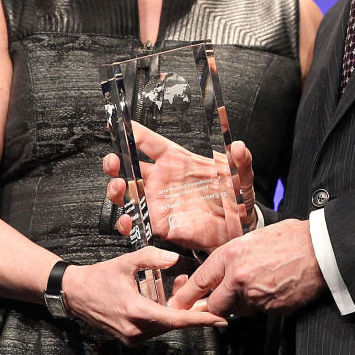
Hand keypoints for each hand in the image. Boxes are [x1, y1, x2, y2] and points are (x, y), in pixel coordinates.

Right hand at [61, 247, 225, 344]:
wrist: (75, 293)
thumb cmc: (100, 277)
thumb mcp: (126, 262)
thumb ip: (151, 257)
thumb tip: (174, 258)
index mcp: (136, 312)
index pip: (176, 320)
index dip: (200, 320)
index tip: (219, 320)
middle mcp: (135, 329)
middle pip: (174, 323)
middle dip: (190, 308)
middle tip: (203, 293)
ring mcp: (132, 336)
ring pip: (165, 325)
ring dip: (177, 309)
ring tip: (181, 284)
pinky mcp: (130, 337)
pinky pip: (155, 327)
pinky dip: (165, 313)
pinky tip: (167, 296)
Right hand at [103, 127, 255, 251]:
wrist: (239, 229)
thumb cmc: (236, 196)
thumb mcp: (241, 175)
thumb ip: (241, 160)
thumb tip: (240, 145)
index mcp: (178, 161)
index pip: (150, 142)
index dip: (133, 132)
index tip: (118, 125)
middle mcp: (163, 180)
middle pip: (129, 167)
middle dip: (115, 162)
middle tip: (112, 162)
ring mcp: (159, 202)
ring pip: (127, 193)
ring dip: (116, 190)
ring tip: (119, 188)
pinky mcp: (160, 225)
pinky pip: (136, 223)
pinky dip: (126, 222)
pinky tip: (127, 220)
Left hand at [167, 219, 325, 315]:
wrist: (320, 249)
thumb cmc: (290, 238)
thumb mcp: (252, 239)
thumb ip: (233, 258)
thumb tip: (220, 272)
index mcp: (231, 256)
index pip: (199, 282)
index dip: (186, 296)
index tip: (178, 303)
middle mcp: (239, 278)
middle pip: (214, 305)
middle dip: (216, 305)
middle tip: (223, 298)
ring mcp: (256, 296)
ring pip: (238, 310)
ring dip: (242, 303)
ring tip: (260, 283)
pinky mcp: (271, 309)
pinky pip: (259, 312)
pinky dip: (263, 304)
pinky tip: (274, 287)